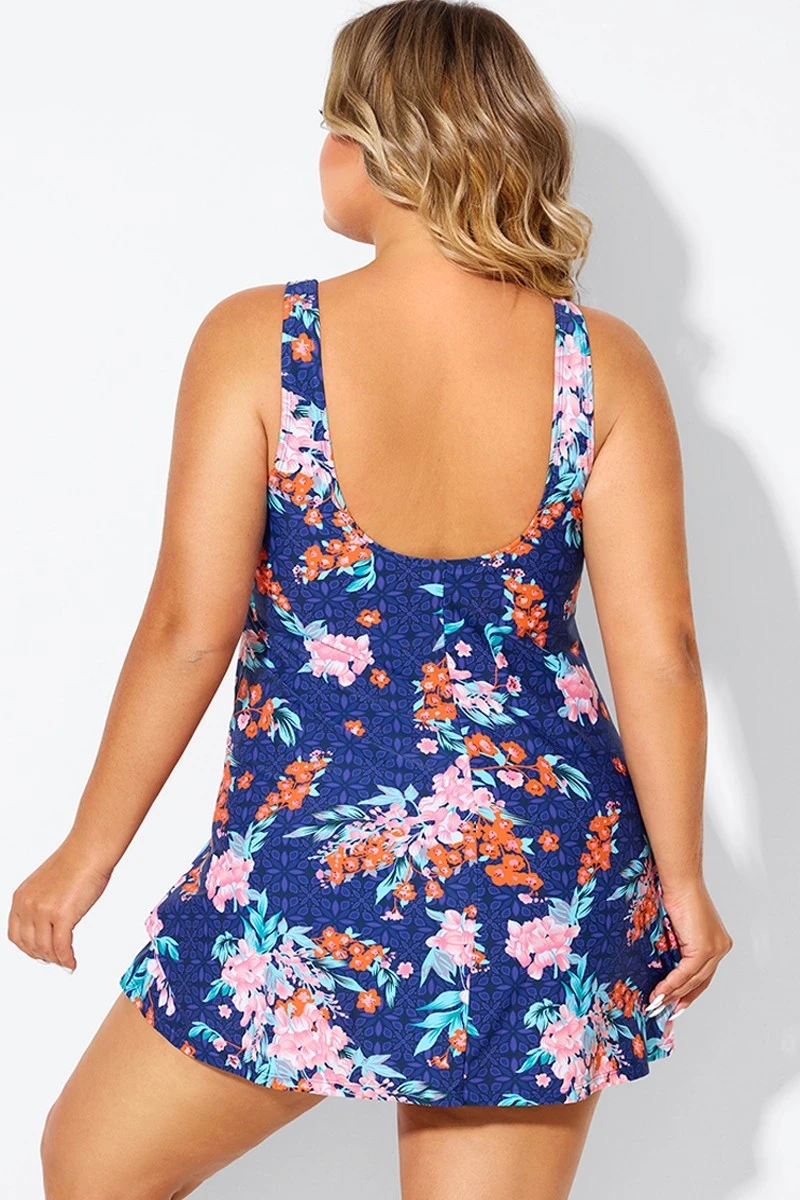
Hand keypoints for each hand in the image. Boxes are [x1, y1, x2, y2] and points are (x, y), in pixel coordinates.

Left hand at [7, 837, 112, 970]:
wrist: (89, 851)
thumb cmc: (75, 861)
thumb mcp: (45, 884)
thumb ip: (41, 903)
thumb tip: (48, 926)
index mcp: (21, 897)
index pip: (16, 934)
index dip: (27, 948)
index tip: (38, 953)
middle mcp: (28, 905)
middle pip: (30, 945)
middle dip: (43, 956)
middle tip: (54, 960)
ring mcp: (43, 911)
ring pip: (45, 949)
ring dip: (55, 959)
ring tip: (65, 962)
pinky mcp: (62, 916)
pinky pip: (61, 947)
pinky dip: (66, 959)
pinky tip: (71, 961)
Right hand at [645, 877, 732, 1017]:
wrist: (680, 881)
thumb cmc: (676, 895)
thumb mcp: (679, 927)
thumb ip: (678, 947)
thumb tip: (665, 966)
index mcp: (717, 943)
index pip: (704, 974)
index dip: (689, 991)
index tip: (675, 1004)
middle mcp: (721, 947)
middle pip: (700, 981)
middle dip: (680, 998)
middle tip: (664, 1009)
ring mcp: (715, 949)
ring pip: (693, 981)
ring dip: (673, 994)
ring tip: (656, 1004)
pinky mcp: (704, 948)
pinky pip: (686, 973)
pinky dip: (671, 984)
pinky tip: (659, 992)